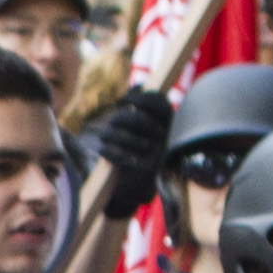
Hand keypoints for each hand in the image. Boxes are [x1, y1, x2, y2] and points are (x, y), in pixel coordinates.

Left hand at [80, 84, 173, 214]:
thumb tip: (139, 86)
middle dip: (121, 119)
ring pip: (128, 137)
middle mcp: (168, 139)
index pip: (160, 104)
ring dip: (110, 136)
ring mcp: (158, 156)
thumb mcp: (135, 124)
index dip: (141, 99)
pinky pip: (122, 157)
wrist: (127, 186)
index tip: (124, 101)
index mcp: (169, 124)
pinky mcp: (145, 173)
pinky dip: (108, 151)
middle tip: (112, 122)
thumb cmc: (131, 148)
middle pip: (140, 119)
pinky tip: (103, 150)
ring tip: (104, 138)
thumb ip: (138, 104)